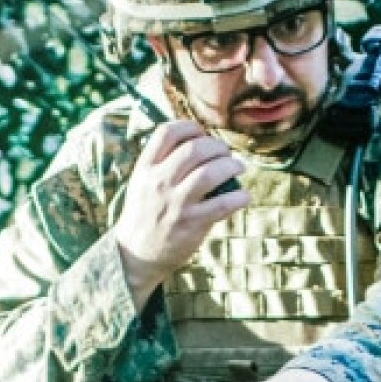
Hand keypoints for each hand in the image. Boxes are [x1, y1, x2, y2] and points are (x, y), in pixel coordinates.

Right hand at [113, 120, 247, 310]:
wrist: (136, 254)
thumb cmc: (145, 215)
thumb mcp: (142, 184)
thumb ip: (162, 164)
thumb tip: (198, 144)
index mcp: (145, 168)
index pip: (166, 133)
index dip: (190, 127)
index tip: (202, 133)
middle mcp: (159, 182)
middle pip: (194, 149)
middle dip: (216, 146)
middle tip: (226, 152)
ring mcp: (175, 203)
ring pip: (210, 172)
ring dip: (231, 165)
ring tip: (239, 166)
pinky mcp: (191, 223)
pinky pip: (222, 204)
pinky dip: (239, 197)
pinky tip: (244, 196)